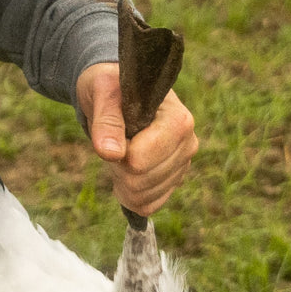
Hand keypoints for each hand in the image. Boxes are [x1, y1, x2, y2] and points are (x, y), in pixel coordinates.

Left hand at [76, 61, 197, 216]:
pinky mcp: (175, 178)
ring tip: (120, 149)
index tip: (111, 129)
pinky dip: (130, 193)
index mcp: (178, 121)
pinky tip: (126, 170)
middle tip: (112, 140)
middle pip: (142, 181)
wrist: (115, 92)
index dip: (116, 150)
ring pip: (145, 196)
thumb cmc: (110, 88)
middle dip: (117, 165)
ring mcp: (184, 163)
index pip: (140, 159)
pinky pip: (150, 203)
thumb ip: (106, 120)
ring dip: (121, 178)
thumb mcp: (101, 91)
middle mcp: (189, 144)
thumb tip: (109, 154)